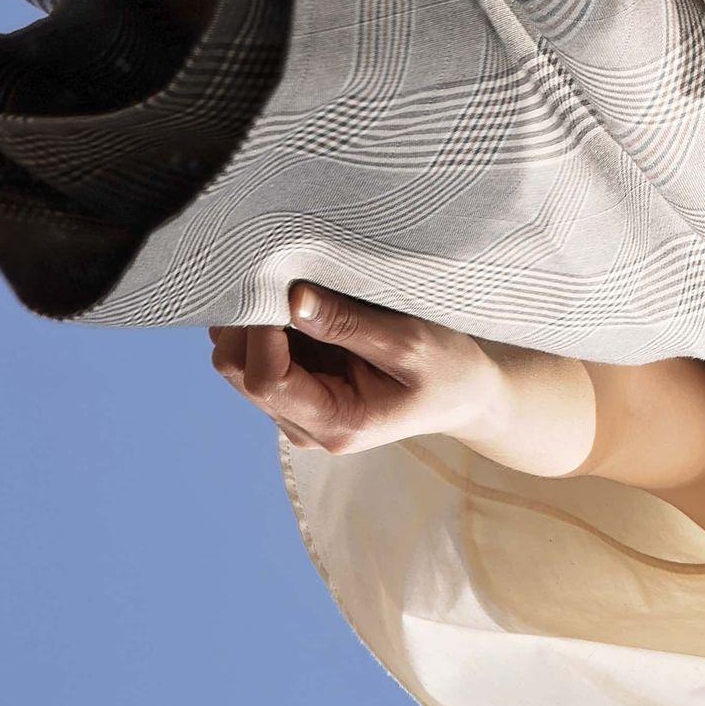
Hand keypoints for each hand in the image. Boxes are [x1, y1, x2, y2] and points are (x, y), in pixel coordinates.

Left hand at [210, 282, 505, 456]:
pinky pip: (260, 359)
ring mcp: (298, 414)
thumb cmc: (446, 369)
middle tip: (272, 277)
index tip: (276, 286)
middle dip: (247, 326)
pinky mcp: (299, 393)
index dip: (259, 332)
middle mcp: (306, 428)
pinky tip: (296, 305)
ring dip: (255, 326)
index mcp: (336, 424)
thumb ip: (347, 324)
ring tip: (288, 287)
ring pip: (241, 366)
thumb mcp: (408, 342)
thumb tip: (292, 299)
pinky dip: (267, 329)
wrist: (465, 394)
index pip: (266, 380)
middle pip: (240, 374)